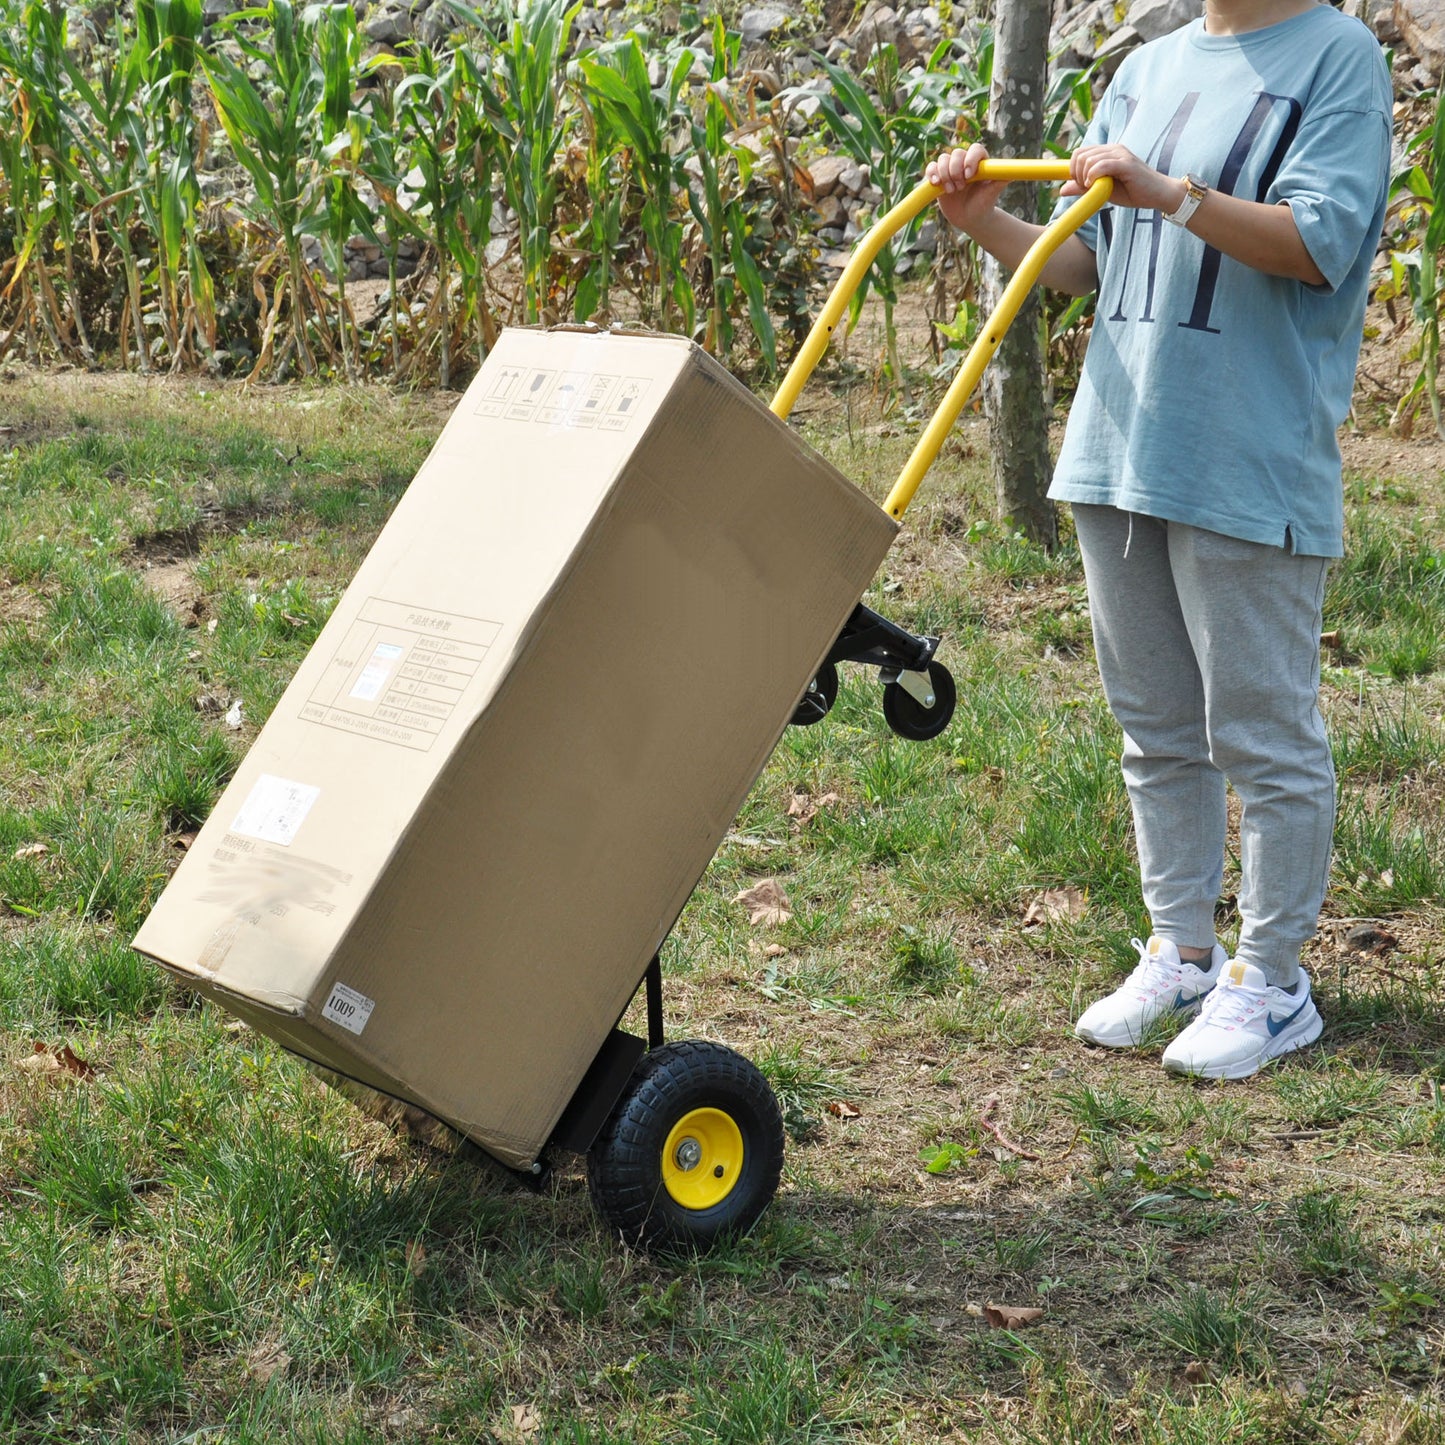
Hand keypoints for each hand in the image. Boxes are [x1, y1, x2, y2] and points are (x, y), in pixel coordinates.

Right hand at [927, 143, 1006, 233]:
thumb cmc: (984, 204)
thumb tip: (1012, 172)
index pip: (975, 149)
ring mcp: (951, 169)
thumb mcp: (993, 193)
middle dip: (956, 170)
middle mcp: (965, 162)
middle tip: (960, 188)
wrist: (970, 218)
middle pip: (957, 153)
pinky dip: (932, 173)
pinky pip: (931, 168)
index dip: (971, 159)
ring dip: (945, 174)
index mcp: (980, 162)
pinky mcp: (938, 177)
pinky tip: (936, 183)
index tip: (969, 175)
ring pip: (943, 159)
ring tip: (951, 191)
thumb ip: (1001, 180)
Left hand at [1062, 144, 1183, 213]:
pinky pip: (1101, 165)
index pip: (1079, 152)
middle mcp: (1113, 149)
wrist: (1157, 194)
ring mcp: (1120, 154)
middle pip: (1080, 154)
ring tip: (1092, 188)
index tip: (1079, 185)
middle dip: (1076, 174)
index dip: (1072, 169)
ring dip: (1084, 177)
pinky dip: (1093, 176)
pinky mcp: (1126, 163)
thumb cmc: (1132, 192)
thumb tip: (1062, 189)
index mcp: (1107, 152)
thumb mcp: (1103, 191)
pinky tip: (1095, 185)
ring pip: (1088, 160)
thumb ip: (1084, 188)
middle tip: (1085, 188)